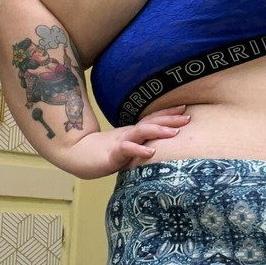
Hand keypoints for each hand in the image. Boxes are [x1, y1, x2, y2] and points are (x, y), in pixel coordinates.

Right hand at [65, 105, 189, 178]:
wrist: (77, 155)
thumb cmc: (103, 153)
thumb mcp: (126, 147)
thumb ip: (139, 145)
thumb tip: (159, 148)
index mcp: (133, 132)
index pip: (153, 120)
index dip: (168, 114)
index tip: (185, 109)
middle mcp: (129, 133)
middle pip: (151, 122)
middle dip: (170, 118)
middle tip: (188, 116)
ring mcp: (121, 142)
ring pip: (141, 132)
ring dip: (158, 130)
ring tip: (175, 132)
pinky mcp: (112, 154)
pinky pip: (126, 149)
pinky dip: (139, 149)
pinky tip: (151, 151)